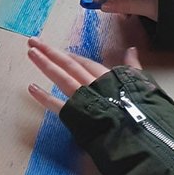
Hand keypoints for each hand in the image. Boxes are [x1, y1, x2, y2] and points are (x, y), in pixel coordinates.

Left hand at [26, 37, 141, 113]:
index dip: (70, 56)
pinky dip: (43, 97)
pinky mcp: (76, 114)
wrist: (139, 133)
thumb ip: (133, 67)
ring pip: (60, 77)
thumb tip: (132, 50)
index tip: (57, 51)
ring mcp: (83, 98)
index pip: (85, 63)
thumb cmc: (143, 110)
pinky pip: (56, 104)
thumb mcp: (141, 84)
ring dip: (44, 64)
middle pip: (68, 64)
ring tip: (30, 52)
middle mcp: (92, 84)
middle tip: (33, 41)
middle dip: (50, 52)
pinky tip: (31, 88)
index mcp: (107, 77)